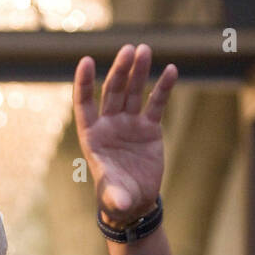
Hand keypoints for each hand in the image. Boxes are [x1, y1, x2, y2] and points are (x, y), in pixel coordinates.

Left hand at [73, 43, 177, 225]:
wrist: (135, 200)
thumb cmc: (115, 197)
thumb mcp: (114, 197)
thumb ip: (116, 195)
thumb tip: (122, 204)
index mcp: (92, 135)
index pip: (84, 103)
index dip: (85, 83)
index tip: (87, 61)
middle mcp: (109, 124)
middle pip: (112, 92)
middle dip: (120, 71)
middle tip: (129, 51)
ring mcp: (129, 123)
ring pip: (133, 92)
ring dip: (138, 71)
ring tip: (144, 50)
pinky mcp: (149, 127)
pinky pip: (156, 103)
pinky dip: (163, 87)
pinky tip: (170, 70)